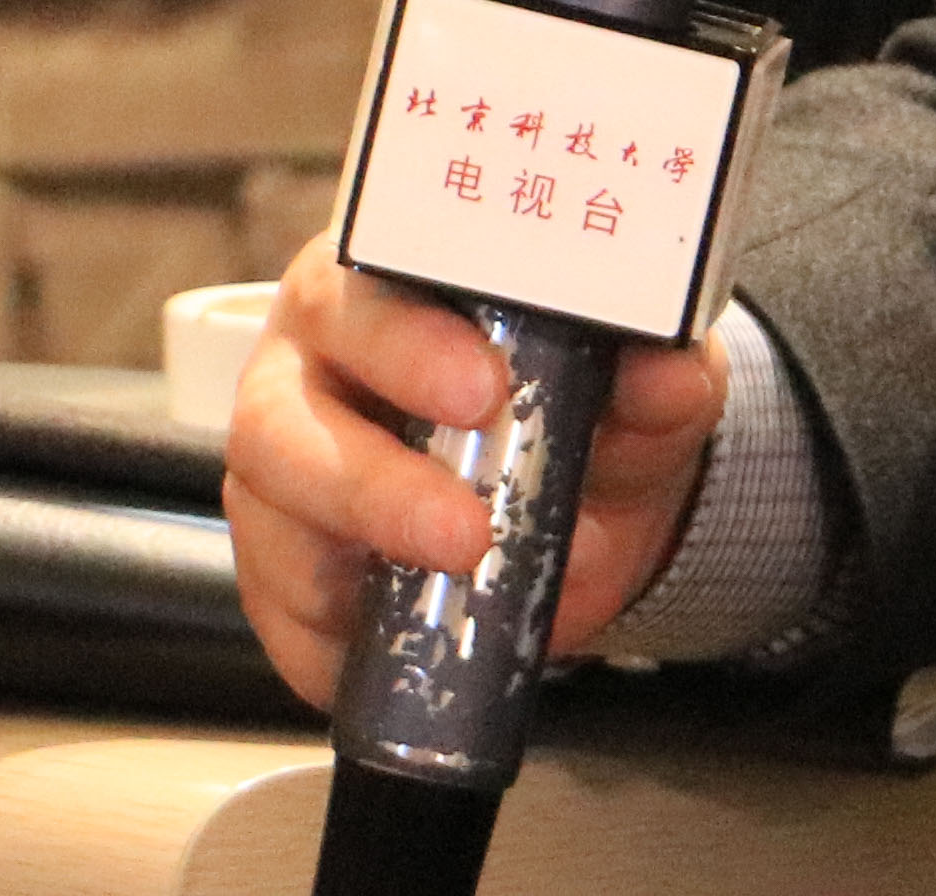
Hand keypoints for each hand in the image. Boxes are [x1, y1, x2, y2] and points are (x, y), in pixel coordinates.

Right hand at [218, 233, 734, 705]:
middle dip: (373, 481)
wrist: (586, 514)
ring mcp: (282, 474)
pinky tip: (402, 647)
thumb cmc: (583, 410)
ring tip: (457, 584)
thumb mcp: (637, 391)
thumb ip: (658, 375)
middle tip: (469, 527)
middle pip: (280, 416)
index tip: (483, 389)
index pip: (359, 294)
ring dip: (358, 567)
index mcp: (380, 288)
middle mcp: (307, 370)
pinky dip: (332, 643)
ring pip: (268, 518)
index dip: (406, 343)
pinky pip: (280, 617)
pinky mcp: (281, 570)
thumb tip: (667, 372)